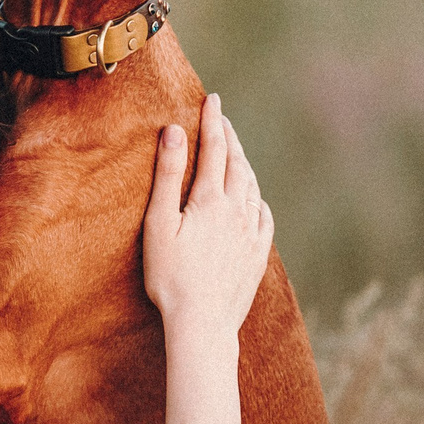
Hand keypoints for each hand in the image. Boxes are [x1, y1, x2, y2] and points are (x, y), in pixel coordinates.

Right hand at [142, 94, 273, 345]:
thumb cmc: (170, 277)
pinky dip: (257, 198)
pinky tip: (254, 198)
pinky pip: (263, 216)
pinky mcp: (258, 255)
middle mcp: (237, 211)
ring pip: (252, 187)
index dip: (213, 121)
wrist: (203, 324)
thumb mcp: (160, 224)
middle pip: (237, 163)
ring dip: (243, 163)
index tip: (212, 99)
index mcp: (211, 199)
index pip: (214, 148)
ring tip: (236, 152)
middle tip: (222, 118)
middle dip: (229, 137)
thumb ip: (168, 175)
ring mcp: (251, 234)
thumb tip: (176, 132)